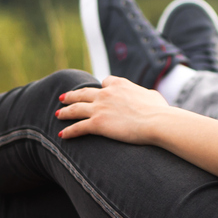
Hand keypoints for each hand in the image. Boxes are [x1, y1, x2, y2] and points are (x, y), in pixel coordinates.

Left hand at [55, 77, 177, 144]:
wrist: (156, 121)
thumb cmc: (159, 111)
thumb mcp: (153, 96)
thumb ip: (144, 94)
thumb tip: (148, 97)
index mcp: (120, 84)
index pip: (106, 82)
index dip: (101, 88)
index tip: (99, 91)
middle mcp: (106, 93)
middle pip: (84, 93)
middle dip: (72, 95)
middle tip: (63, 97)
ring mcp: (100, 108)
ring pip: (76, 108)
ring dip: (65, 111)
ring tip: (58, 113)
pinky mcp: (97, 123)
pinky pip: (78, 127)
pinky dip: (69, 131)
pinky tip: (62, 135)